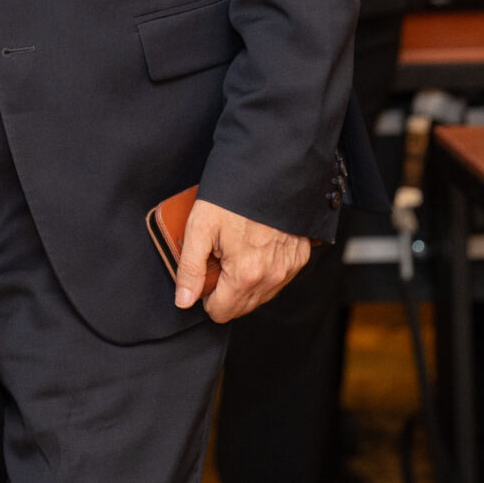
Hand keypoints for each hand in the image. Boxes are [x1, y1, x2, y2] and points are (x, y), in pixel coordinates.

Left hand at [174, 198, 310, 321]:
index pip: (221, 312)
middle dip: (226, 288)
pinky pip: (277, 280)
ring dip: (245, 281)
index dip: (206, 295)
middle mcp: (271, 278)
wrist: (269, 171)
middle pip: (241, 307)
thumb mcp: (199, 227)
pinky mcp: (299, 258)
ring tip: (236, 249)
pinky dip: (264, 270)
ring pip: (260, 295)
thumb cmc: (232, 197)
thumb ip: (190, 268)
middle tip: (219, 257)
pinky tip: (255, 246)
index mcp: (245, 275)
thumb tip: (183, 300)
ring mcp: (288, 269)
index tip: (205, 272)